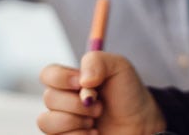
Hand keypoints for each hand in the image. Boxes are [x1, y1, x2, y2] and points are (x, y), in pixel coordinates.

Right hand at [37, 52, 165, 134]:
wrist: (141, 125)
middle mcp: (63, 101)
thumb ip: (97, 61)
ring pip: (47, 122)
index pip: (48, 74)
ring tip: (95, 121)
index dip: (61, 78)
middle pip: (49, 98)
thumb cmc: (129, 94)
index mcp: (71, 80)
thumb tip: (82, 80)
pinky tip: (94, 133)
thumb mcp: (119, 67)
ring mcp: (63, 122)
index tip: (82, 83)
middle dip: (77, 104)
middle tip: (99, 106)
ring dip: (76, 121)